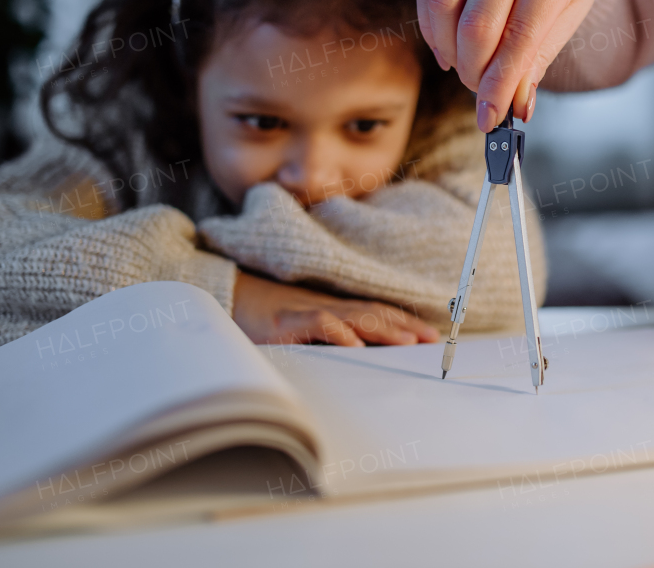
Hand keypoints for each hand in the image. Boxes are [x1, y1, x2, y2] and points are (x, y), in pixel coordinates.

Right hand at [232, 270, 439, 345]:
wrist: (223, 298)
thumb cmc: (261, 318)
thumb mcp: (299, 328)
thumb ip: (326, 339)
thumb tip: (357, 354)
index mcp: (329, 309)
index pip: (374, 313)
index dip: (402, 322)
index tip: (428, 335)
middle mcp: (323, 306)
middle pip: (371, 313)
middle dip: (403, 326)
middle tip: (430, 339)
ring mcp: (304, 312)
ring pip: (351, 317)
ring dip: (381, 328)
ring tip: (406, 341)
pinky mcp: (284, 323)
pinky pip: (315, 324)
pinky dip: (336, 332)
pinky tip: (354, 344)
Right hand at [417, 0, 612, 131]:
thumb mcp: (567, 17)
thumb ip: (537, 61)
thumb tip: (513, 107)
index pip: (520, 36)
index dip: (500, 84)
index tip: (490, 117)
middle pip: (477, 24)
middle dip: (473, 72)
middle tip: (478, 91)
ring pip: (444, 6)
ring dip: (450, 51)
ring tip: (465, 67)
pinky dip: (432, 29)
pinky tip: (447, 46)